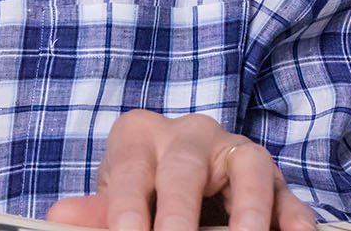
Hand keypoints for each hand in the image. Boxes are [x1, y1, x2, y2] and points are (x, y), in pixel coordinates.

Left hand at [47, 111, 314, 230]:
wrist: (184, 182)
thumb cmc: (143, 194)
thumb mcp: (116, 198)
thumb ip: (97, 213)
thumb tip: (58, 217)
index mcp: (142, 136)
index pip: (130, 170)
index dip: (125, 209)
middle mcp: (191, 134)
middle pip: (186, 166)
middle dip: (180, 212)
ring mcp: (236, 152)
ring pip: (249, 167)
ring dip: (248, 210)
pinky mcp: (273, 178)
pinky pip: (286, 193)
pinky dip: (292, 217)